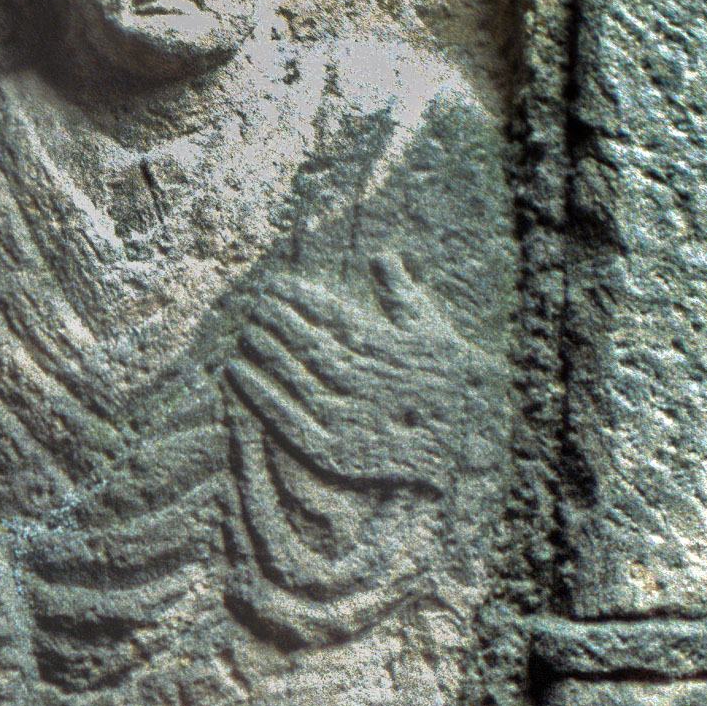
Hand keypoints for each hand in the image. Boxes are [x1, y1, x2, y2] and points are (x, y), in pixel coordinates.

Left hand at [223, 254, 500, 484]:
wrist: (472, 450)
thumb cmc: (452, 384)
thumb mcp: (434, 332)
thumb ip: (402, 293)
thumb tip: (381, 255)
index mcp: (385, 347)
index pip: (331, 315)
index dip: (298, 298)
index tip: (274, 285)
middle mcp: (364, 379)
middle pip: (307, 342)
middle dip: (276, 320)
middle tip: (254, 306)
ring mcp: (348, 416)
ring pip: (293, 376)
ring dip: (264, 351)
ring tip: (245, 332)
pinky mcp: (335, 450)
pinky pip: (286, 418)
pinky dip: (257, 394)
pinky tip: (234, 372)